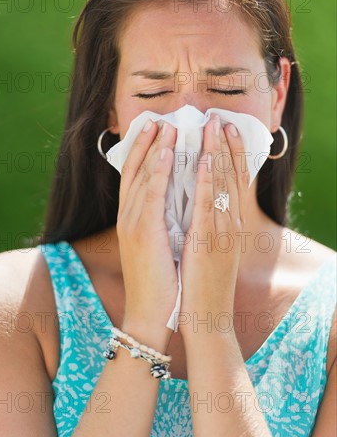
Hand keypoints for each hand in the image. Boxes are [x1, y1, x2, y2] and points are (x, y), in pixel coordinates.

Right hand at [116, 120, 177, 346]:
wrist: (151, 316)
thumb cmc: (160, 282)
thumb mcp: (158, 246)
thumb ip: (160, 222)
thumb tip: (174, 203)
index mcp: (134, 219)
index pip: (136, 177)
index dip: (143, 151)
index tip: (155, 129)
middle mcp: (129, 217)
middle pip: (136, 170)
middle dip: (148, 142)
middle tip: (160, 117)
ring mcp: (134, 223)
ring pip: (143, 177)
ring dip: (155, 149)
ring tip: (167, 125)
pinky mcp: (143, 233)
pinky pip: (152, 195)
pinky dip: (158, 172)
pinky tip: (168, 153)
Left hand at [179, 115, 248, 338]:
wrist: (207, 319)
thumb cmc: (205, 284)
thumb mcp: (212, 249)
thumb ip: (211, 224)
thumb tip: (202, 202)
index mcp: (231, 225)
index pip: (235, 182)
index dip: (232, 153)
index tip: (226, 129)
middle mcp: (232, 224)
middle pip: (232, 176)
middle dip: (226, 145)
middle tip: (220, 117)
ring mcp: (224, 232)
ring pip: (224, 185)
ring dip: (219, 153)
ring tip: (215, 125)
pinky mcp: (210, 242)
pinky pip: (209, 206)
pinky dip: (209, 181)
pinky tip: (207, 160)